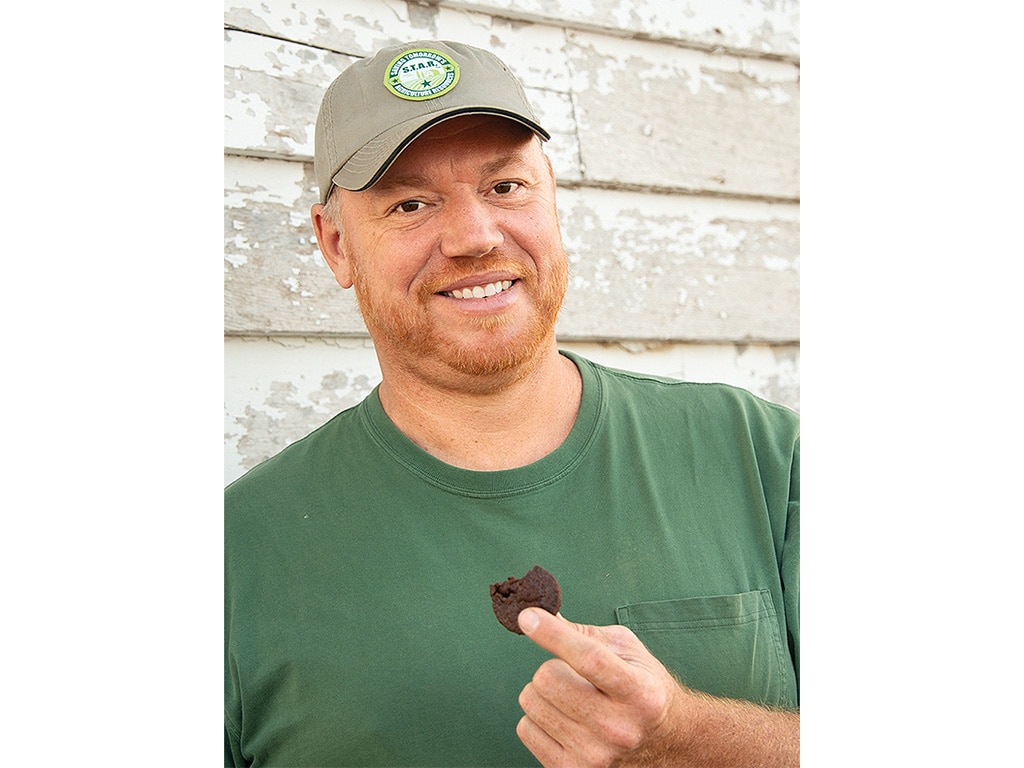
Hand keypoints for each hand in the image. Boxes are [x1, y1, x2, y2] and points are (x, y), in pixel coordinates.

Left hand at [515, 608, 682, 766]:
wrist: (663, 742)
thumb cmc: (643, 687)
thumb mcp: (628, 652)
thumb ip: (584, 634)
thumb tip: (538, 615)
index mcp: (640, 693)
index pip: (590, 660)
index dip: (554, 635)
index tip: (528, 617)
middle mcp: (619, 729)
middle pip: (548, 679)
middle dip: (552, 666)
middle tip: (571, 673)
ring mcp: (594, 755)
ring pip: (531, 701)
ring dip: (543, 692)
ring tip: (570, 697)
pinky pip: (525, 728)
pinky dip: (538, 717)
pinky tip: (563, 719)